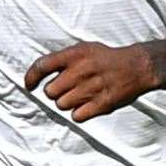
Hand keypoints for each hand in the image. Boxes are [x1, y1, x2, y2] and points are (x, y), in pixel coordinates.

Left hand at [24, 42, 156, 122]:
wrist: (137, 67)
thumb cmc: (106, 58)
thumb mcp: (84, 49)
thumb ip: (63, 59)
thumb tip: (39, 73)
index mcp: (74, 54)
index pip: (42, 66)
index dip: (31, 77)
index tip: (29, 86)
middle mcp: (81, 70)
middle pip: (50, 91)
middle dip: (56, 92)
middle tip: (68, 88)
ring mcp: (91, 88)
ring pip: (62, 105)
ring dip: (67, 103)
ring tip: (81, 95)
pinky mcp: (101, 104)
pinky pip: (77, 116)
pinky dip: (79, 113)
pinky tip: (87, 105)